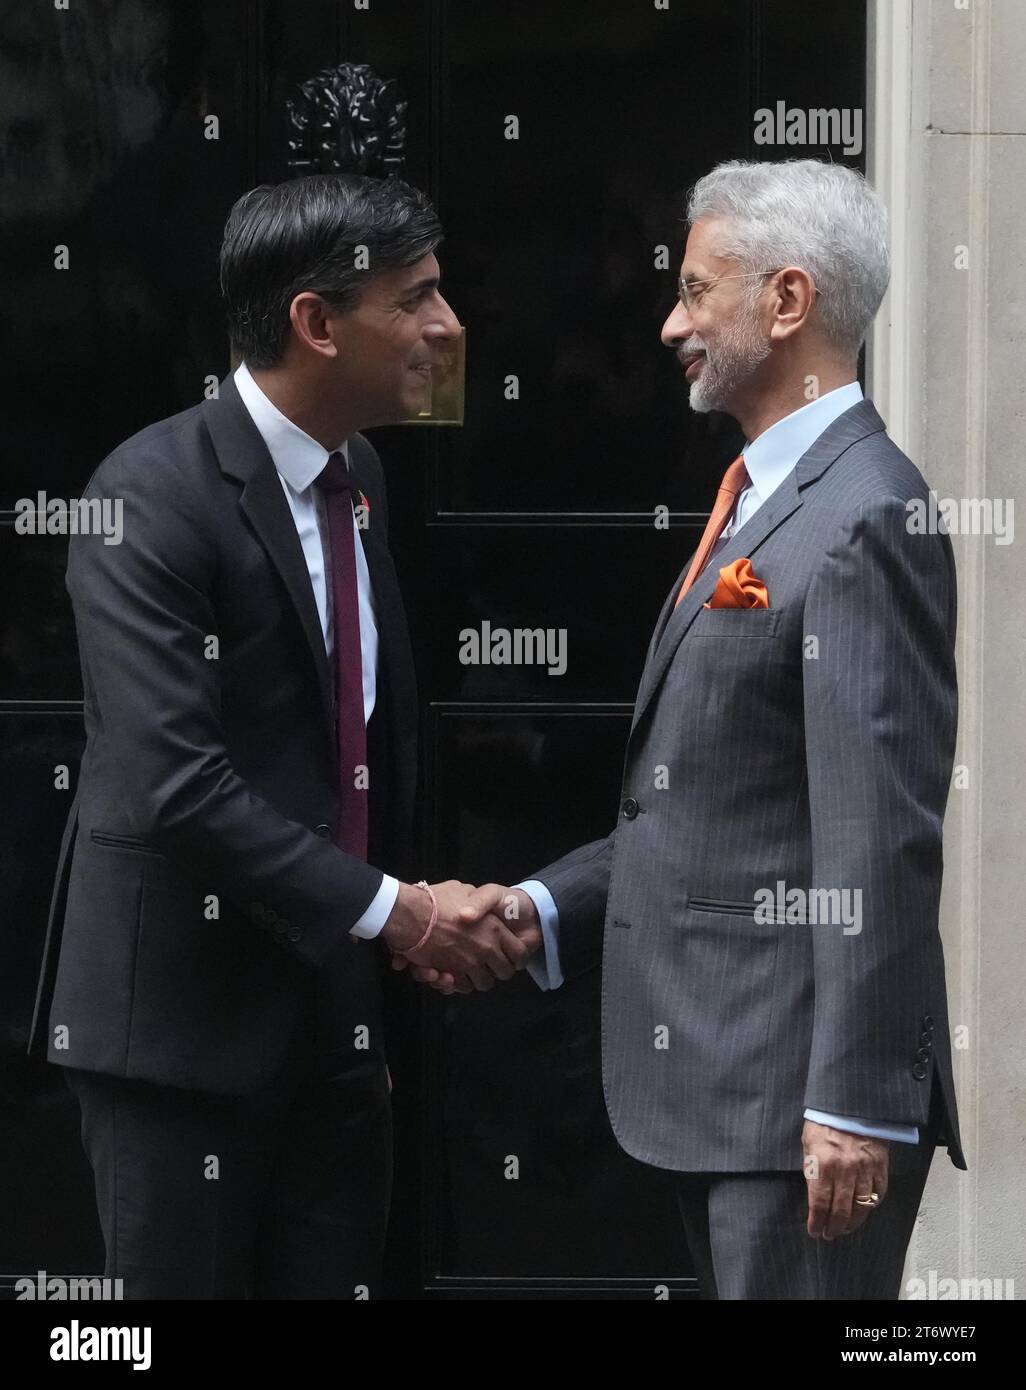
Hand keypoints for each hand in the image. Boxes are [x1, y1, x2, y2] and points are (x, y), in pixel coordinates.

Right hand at [382, 879, 530, 990]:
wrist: (411, 915)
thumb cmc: (437, 900)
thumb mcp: (462, 890)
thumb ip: (475, 900)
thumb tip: (476, 906)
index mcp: (494, 929)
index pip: (519, 953)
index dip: (516, 957)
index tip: (509, 956)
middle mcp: (486, 949)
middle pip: (504, 972)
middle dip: (498, 971)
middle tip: (489, 965)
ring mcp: (470, 964)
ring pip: (485, 983)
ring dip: (479, 979)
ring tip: (470, 970)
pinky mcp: (452, 975)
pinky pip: (464, 987)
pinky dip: (460, 984)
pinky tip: (454, 974)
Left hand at [802, 1119, 889, 1238]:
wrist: (849, 1104)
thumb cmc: (823, 1123)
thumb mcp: (808, 1145)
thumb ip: (812, 1170)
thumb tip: (815, 1196)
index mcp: (822, 1165)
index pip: (819, 1204)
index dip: (817, 1222)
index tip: (815, 1231)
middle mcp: (844, 1171)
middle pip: (840, 1211)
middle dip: (833, 1228)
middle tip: (829, 1235)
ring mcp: (864, 1169)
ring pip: (861, 1207)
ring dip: (852, 1222)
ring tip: (845, 1228)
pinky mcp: (880, 1165)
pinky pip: (878, 1193)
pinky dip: (871, 1206)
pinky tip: (863, 1210)